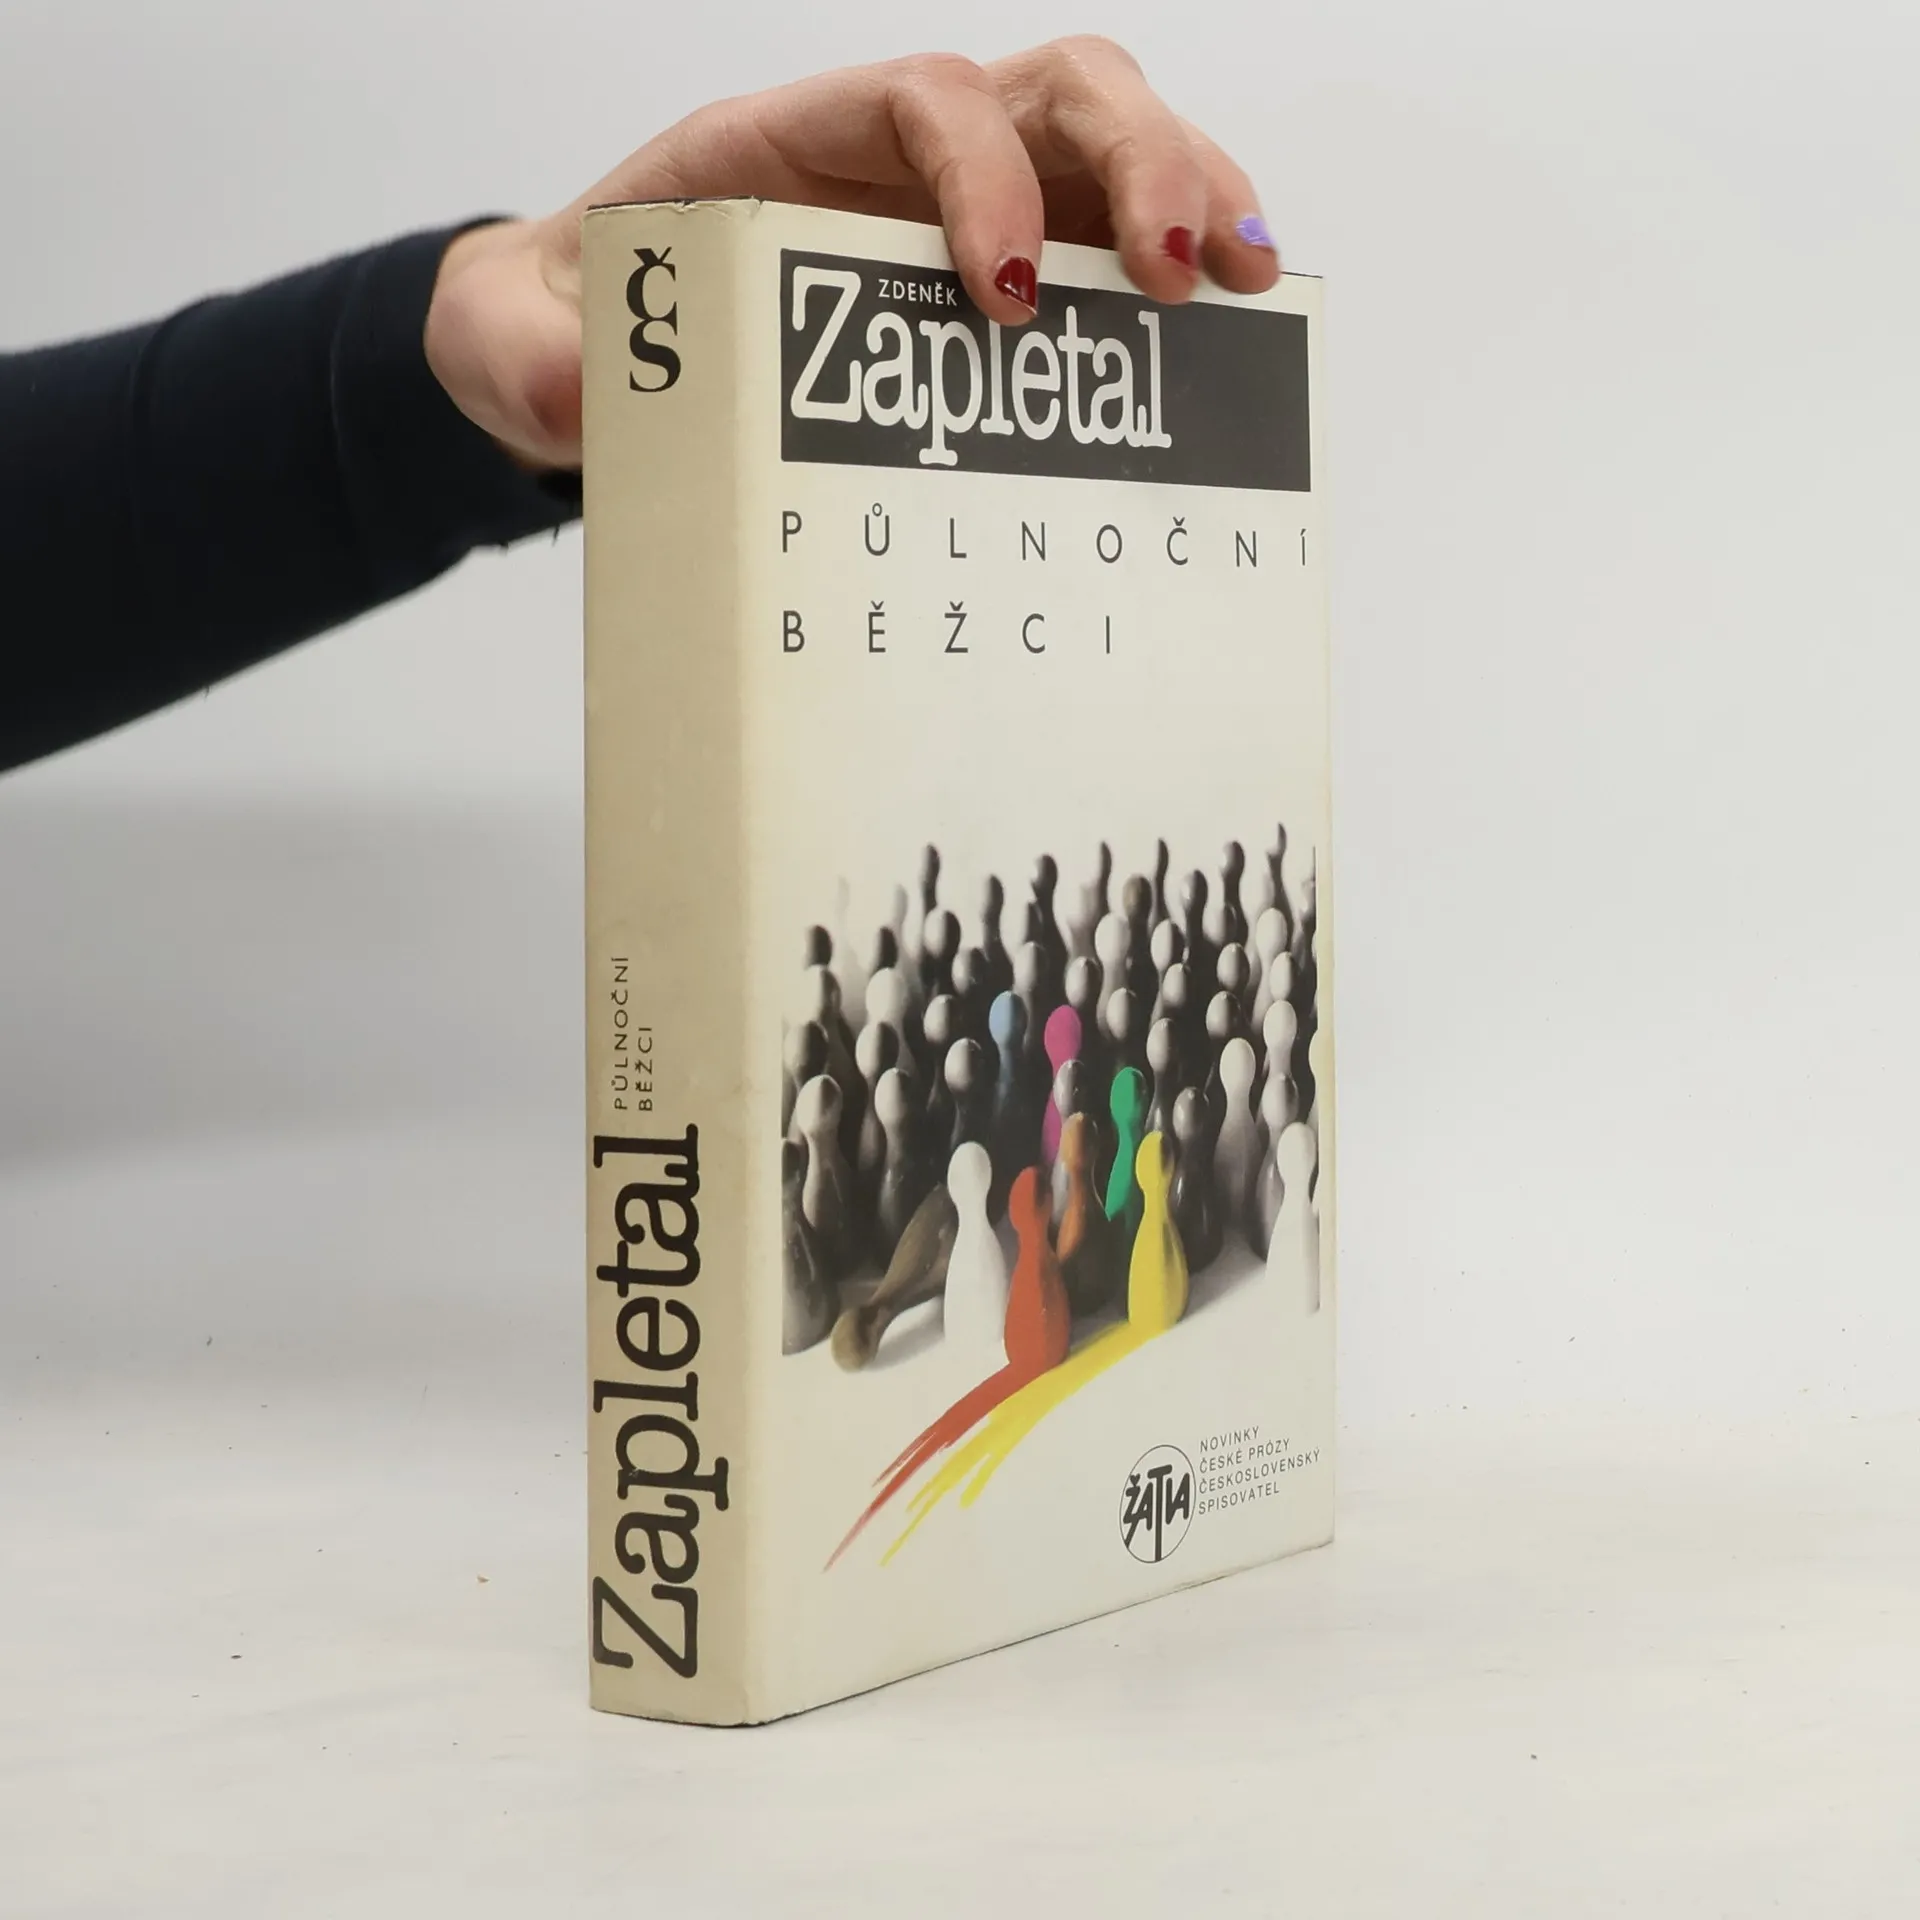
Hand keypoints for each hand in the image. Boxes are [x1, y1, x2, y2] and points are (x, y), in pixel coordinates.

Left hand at [424, 37, 1278, 471]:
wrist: (593, 356)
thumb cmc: (586, 327)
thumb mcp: (517, 339)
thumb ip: (530, 356)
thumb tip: (582, 400)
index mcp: (795, 144)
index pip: (923, 103)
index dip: (983, 174)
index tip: (999, 292)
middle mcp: (901, 161)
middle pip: (1057, 95)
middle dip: (1136, 165)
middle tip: (1180, 273)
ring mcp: (969, 213)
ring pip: (1112, 150)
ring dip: (1194, 199)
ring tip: (1250, 287)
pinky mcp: (1004, 283)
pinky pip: (1108, 248)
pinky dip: (1180, 272)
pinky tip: (1233, 326)